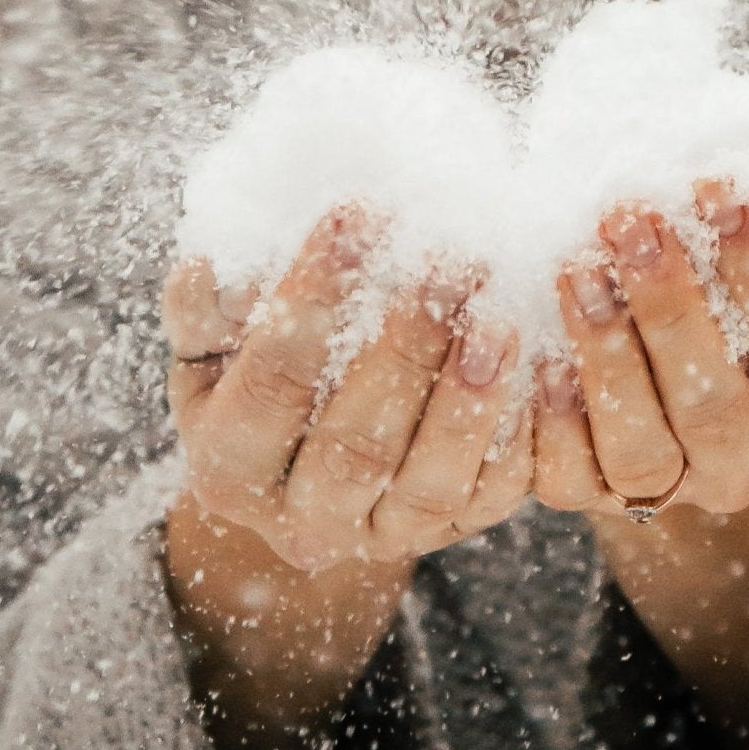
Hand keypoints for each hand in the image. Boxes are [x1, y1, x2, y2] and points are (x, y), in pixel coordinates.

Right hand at [162, 210, 531, 575]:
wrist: (315, 454)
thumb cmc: (260, 368)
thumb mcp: (217, 346)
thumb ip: (208, 311)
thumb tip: (204, 269)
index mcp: (230, 470)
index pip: (274, 383)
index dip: (313, 299)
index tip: (357, 215)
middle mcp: (304, 523)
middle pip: (357, 443)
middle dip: (406, 346)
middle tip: (449, 258)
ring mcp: (387, 534)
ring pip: (430, 479)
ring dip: (468, 395)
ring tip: (498, 312)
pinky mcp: (460, 526)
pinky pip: (497, 488)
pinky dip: (523, 429)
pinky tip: (544, 363)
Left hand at [533, 180, 748, 519]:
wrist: (651, 380)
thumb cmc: (725, 302)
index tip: (719, 190)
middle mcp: (740, 470)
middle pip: (712, 404)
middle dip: (669, 304)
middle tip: (629, 217)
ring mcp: (663, 494)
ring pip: (640, 447)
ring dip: (606, 352)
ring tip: (576, 265)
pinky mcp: (582, 497)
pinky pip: (564, 472)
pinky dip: (552, 413)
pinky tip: (536, 346)